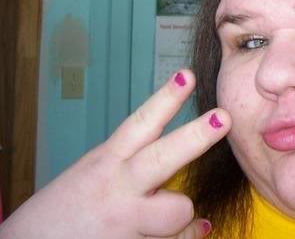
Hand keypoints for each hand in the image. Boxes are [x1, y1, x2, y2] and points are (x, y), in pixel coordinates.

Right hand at [0, 69, 230, 238]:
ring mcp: (124, 222)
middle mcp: (117, 188)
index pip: (140, 123)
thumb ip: (134, 164)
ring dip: (182, 213)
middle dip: (196, 136)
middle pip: (162, 157)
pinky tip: (191, 233)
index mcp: (108, 161)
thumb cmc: (67, 209)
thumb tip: (178, 157)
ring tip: (171, 218)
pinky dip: (183, 238)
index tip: (187, 75)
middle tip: (224, 117)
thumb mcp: (96, 174)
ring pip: (177, 210)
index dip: (166, 98)